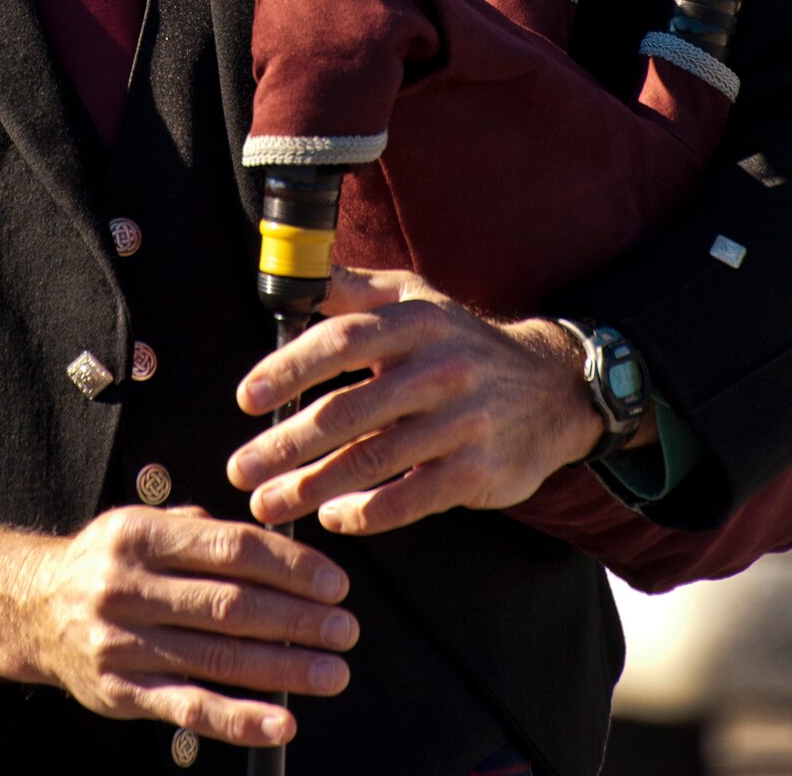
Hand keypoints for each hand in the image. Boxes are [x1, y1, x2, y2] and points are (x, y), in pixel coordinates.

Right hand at [0, 506, 357, 752]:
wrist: (32, 608)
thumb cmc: (106, 562)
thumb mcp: (144, 524)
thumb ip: (203, 531)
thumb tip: (277, 544)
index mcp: (142, 536)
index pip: (232, 548)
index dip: (289, 566)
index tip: (332, 582)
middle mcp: (130, 589)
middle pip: (230, 606)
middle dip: (297, 619)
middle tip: (344, 628)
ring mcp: (124, 645)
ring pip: (217, 659)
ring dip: (283, 669)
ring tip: (331, 671)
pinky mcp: (121, 694)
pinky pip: (189, 708)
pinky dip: (239, 718)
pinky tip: (280, 719)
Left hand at [227, 266, 610, 535]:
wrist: (551, 389)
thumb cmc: (460, 342)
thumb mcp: (414, 299)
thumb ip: (352, 290)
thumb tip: (294, 273)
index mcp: (415, 322)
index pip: (342, 341)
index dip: (290, 368)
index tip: (246, 398)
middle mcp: (439, 369)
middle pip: (349, 410)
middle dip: (287, 443)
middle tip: (240, 468)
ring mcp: (462, 422)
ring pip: (374, 459)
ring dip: (313, 486)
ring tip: (268, 502)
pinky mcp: (478, 471)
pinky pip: (411, 498)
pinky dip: (367, 513)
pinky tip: (333, 518)